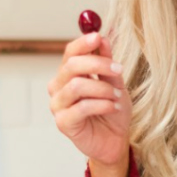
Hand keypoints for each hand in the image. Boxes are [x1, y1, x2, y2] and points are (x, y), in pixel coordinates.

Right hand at [48, 31, 131, 165]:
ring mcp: (58, 105)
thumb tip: (102, 38)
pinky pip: (82, 107)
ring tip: (117, 96)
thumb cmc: (112, 110)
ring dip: (103, 89)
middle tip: (119, 69)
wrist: (115, 140)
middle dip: (98, 64)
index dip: (83, 44)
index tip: (99, 37)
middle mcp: (59, 87)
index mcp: (69, 74)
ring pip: (77, 86)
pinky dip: (102, 104)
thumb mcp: (115, 82)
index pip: (70, 52)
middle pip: (72, 66)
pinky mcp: (63, 123)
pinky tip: (113, 108)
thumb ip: (107, 63)